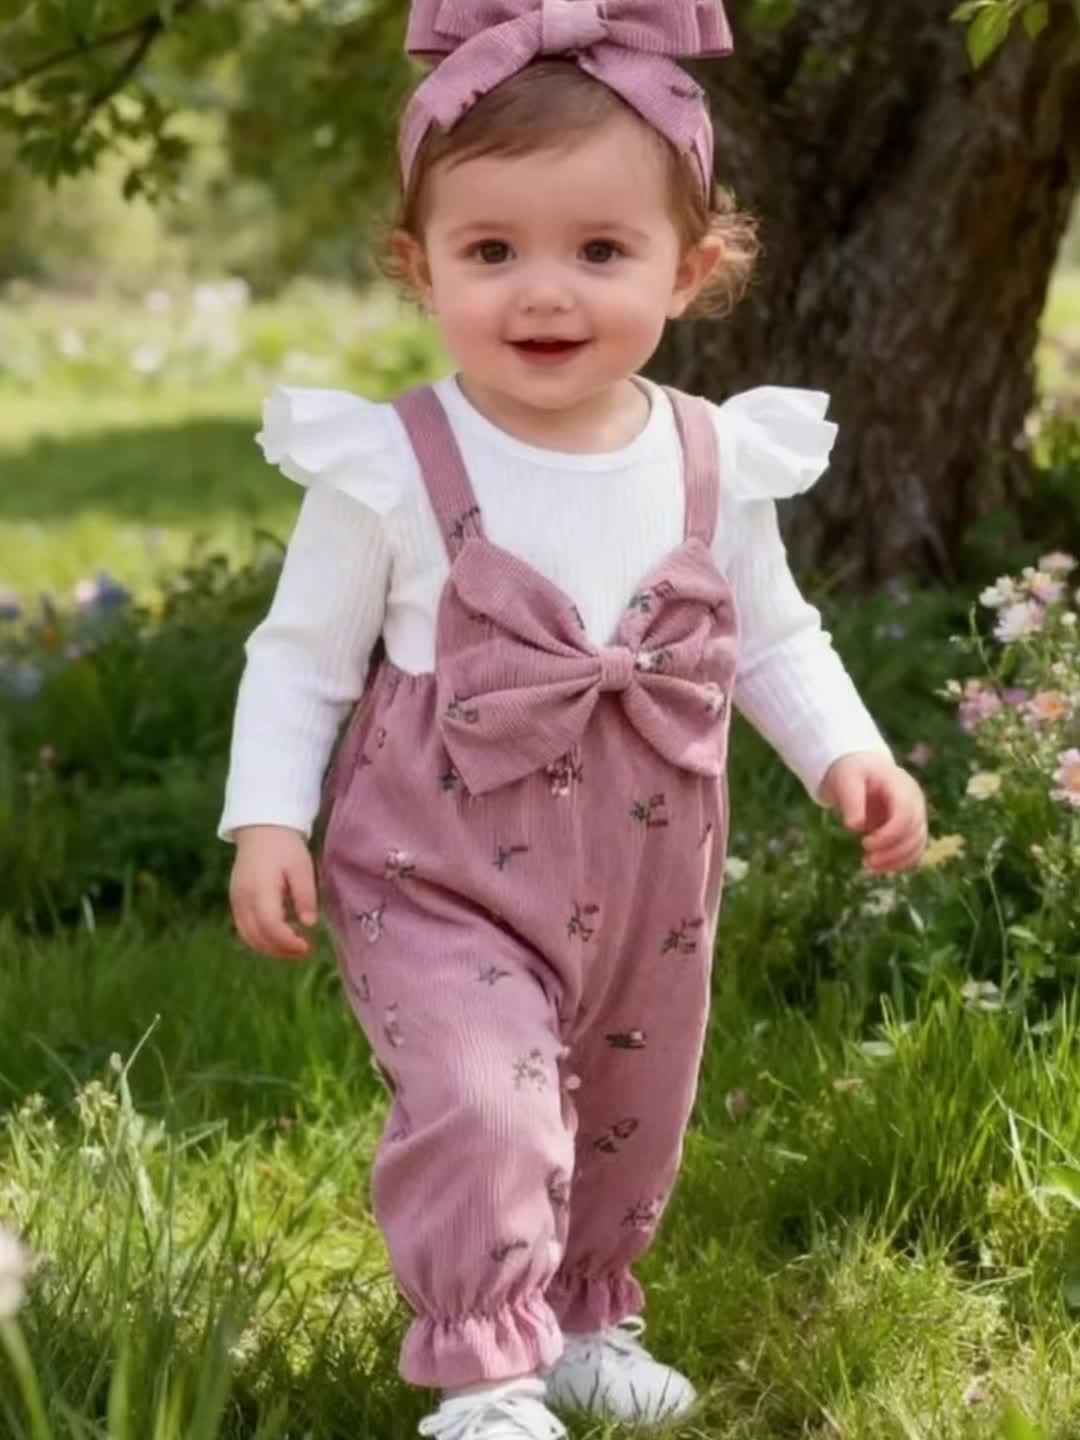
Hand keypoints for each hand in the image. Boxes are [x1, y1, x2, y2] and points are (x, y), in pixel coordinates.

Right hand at [229, 825, 318, 957]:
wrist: (261, 830)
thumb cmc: (285, 847)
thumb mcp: (302, 867)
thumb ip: (305, 896)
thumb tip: (309, 924)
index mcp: (261, 888)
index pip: (270, 925)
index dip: (288, 942)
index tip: (307, 947)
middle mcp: (243, 898)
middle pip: (257, 937)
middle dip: (281, 951)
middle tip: (304, 951)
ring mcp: (235, 901)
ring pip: (248, 937)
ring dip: (270, 949)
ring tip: (294, 949)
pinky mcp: (235, 902)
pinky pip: (244, 929)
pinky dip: (260, 940)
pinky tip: (279, 938)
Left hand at [820, 753, 927, 872]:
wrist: (863, 770)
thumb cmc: (854, 773)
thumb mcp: (847, 780)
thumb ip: (852, 801)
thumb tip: (855, 826)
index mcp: (901, 787)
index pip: (906, 815)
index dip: (889, 835)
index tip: (865, 844)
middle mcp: (915, 802)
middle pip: (914, 833)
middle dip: (891, 852)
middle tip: (866, 861)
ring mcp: (917, 816)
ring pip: (918, 845)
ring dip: (896, 861)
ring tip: (869, 866)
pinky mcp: (912, 829)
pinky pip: (914, 850)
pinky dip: (899, 862)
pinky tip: (878, 868)